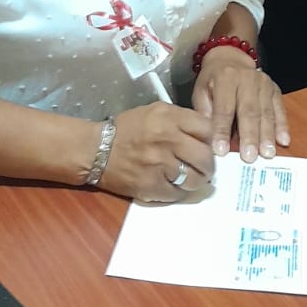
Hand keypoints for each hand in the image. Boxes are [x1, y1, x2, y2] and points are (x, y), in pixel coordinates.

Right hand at [99, 102, 214, 202]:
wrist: (95, 150)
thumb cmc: (126, 130)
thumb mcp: (154, 112)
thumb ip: (180, 119)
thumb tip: (206, 133)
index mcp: (169, 118)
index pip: (207, 129)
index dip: (211, 139)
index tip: (207, 146)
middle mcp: (167, 139)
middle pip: (205, 157)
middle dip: (208, 165)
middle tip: (204, 168)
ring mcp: (160, 164)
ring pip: (195, 178)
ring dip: (196, 181)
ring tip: (190, 179)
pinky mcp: (152, 185)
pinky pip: (177, 194)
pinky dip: (177, 192)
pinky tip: (171, 186)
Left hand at [192, 48, 289, 161]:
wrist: (230, 60)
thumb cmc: (213, 81)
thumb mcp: (201, 92)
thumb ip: (205, 114)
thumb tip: (209, 139)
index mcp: (225, 78)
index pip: (224, 108)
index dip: (222, 130)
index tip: (221, 151)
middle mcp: (247, 79)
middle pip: (249, 111)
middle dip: (249, 136)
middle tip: (249, 157)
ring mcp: (264, 84)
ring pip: (266, 112)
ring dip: (267, 135)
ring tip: (266, 154)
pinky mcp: (275, 90)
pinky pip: (280, 110)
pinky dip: (282, 126)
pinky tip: (283, 141)